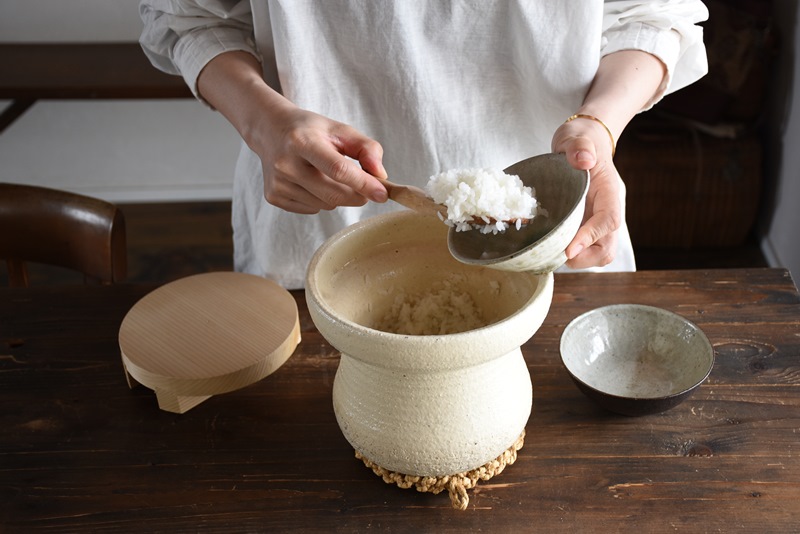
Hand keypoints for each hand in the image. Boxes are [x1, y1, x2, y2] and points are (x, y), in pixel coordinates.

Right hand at [253, 106, 388, 213]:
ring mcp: (278, 183)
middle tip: (368, 188)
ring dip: (337, 195)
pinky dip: (321, 200)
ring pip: (325, 204)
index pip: (338, 169)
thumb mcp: (340, 129)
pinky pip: (312, 209)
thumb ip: (366, 148)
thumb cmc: (310, 130)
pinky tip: (312, 182)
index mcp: (302, 141)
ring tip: (327, 174)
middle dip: (358, 195)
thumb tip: (381, 176)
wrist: (270, 131)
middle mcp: (286, 164)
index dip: (363, 184)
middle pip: (333, 193)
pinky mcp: (274, 196)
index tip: (383, 194)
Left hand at [551, 117, 623, 268]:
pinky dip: (572, 254)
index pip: (609, 220)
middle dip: (585, 257)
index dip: (591, 237)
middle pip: (609, 246)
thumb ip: (579, 146)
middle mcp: (610, 209)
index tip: (569, 250)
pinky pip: (587, 249)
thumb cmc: (580, 141)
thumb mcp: (576, 137)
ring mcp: (600, 219)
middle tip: (557, 255)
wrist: (583, 144)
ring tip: (552, 252)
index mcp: (611, 191)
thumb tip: (583, 161)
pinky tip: (551, 247)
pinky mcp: (589, 225)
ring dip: (579, 260)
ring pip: (600, 252)